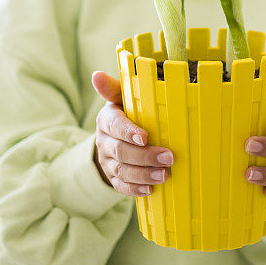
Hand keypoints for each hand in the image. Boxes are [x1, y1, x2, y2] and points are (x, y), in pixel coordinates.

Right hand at [92, 71, 173, 196]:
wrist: (112, 138)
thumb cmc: (125, 113)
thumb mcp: (120, 99)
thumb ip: (114, 88)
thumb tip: (96, 75)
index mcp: (107, 119)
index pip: (114, 125)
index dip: (128, 132)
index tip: (145, 137)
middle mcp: (104, 141)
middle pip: (120, 151)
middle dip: (145, 156)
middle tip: (169, 157)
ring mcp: (107, 161)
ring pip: (122, 170)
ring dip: (144, 174)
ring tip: (165, 175)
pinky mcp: (112, 177)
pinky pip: (121, 186)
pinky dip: (135, 189)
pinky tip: (150, 189)